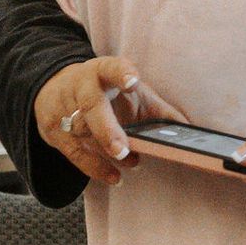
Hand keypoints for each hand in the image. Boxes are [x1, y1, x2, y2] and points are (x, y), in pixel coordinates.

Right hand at [34, 56, 184, 186]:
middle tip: (124, 148)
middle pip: (92, 106)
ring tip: (129, 161)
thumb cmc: (106, 90)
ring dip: (105, 151)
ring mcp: (64, 109)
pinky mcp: (54, 131)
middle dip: (108, 129)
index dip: (122, 73)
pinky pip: (74, 153)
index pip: (112, 67)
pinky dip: (94, 168)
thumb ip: (159, 109)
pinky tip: (114, 177)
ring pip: (80, 132)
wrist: (55, 88)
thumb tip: (191, 130)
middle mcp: (81, 87)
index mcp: (103, 71)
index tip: (134, 80)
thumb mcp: (131, 91)